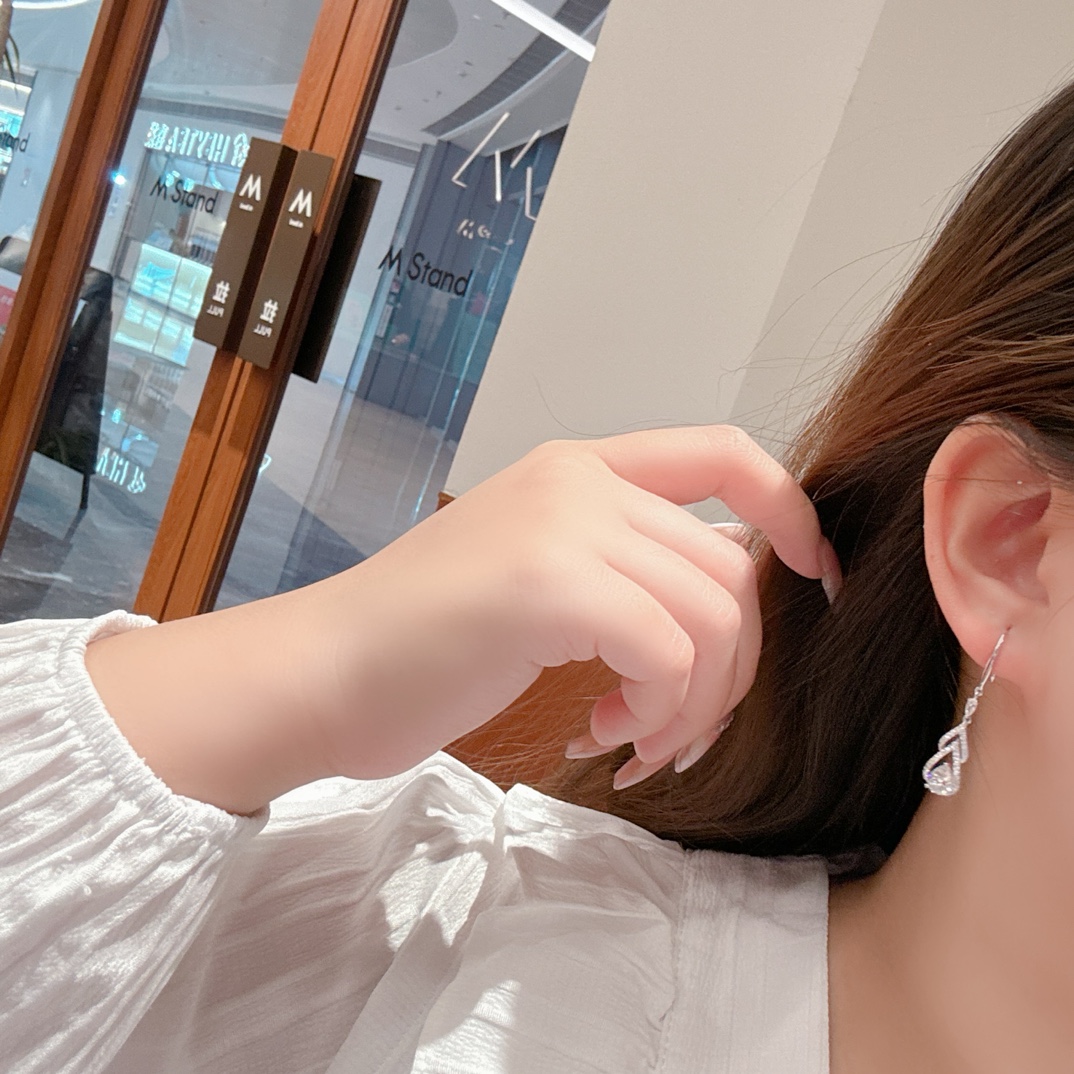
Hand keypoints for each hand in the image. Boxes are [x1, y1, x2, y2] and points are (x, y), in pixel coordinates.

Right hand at [306, 424, 837, 789]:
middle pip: (733, 568)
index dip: (792, 510)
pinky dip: (657, 711)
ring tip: (633, 734)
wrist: (322, 671)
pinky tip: (600, 732)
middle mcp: (578, 481)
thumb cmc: (422, 640)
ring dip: (694, 701)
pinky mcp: (547, 585)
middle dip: (734, 668)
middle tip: (679, 726)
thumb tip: (726, 599)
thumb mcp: (533, 574)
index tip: (814, 579)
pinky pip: (670, 654)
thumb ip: (621, 563)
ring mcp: (562, 525)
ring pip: (716, 616)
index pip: (725, 451)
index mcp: (577, 468)